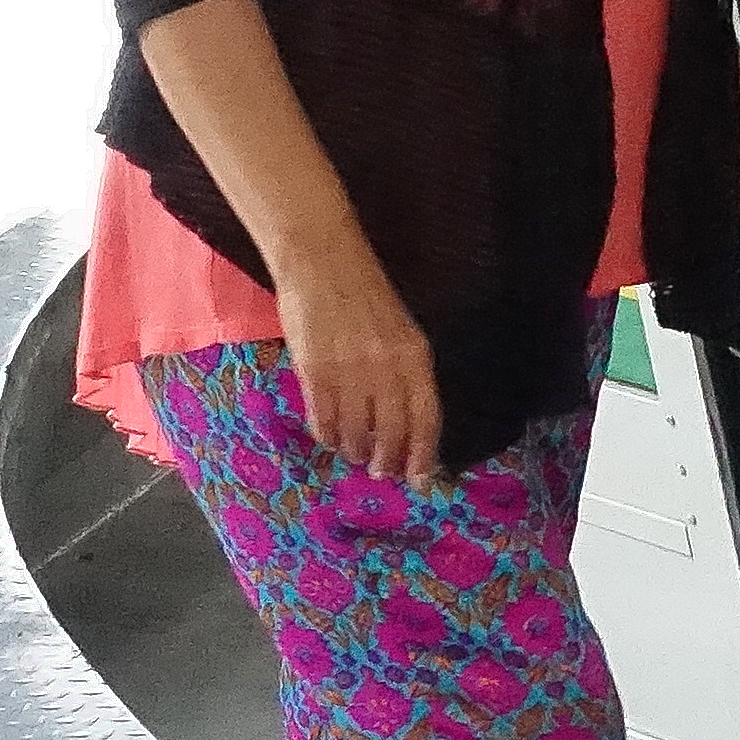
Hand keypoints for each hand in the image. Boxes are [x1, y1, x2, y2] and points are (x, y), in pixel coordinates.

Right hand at [275, 250, 443, 482]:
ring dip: (357, 451)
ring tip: (357, 454)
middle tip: (384, 472)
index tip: (420, 477)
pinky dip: (329, 436)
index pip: (426, 417)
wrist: (321, 262)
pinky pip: (324, 420)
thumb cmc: (365, 295)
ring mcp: (348, 372)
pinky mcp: (314, 373)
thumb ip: (405, 373)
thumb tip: (407, 422)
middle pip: (392, 432)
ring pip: (356, 432)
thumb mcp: (401, 330)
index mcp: (414, 355)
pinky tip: (332, 438)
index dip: (424, 453)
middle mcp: (385, 368)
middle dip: (389, 460)